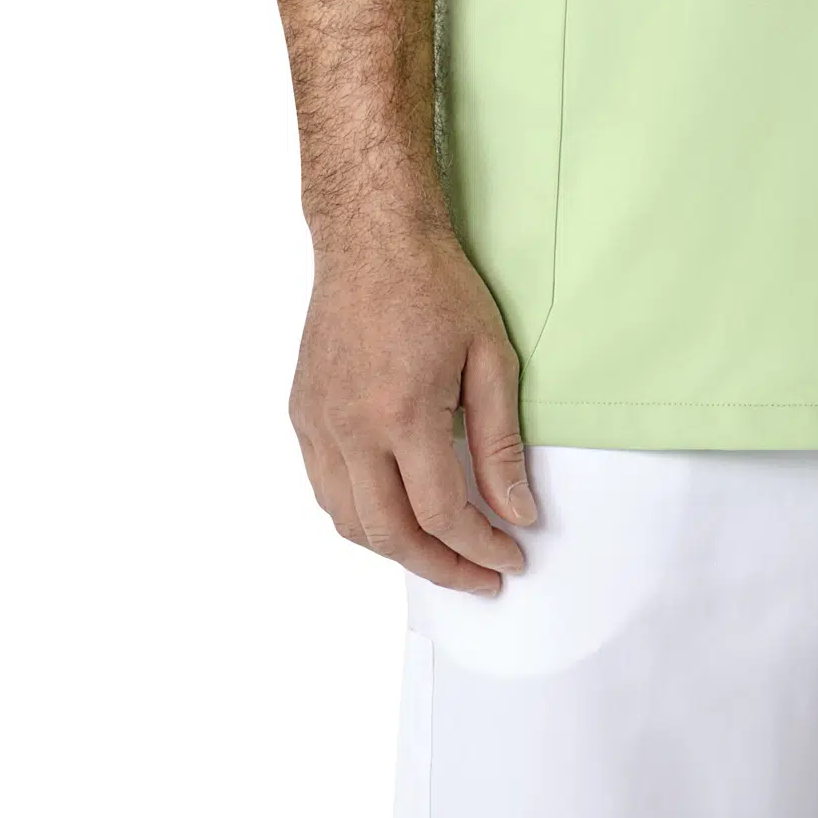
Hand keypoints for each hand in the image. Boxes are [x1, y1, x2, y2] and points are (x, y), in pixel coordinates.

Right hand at [289, 202, 538, 594]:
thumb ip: (502, 445)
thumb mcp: (491, 360)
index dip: (480, 547)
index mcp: (403, 413)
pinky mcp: (302, 414)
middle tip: (480, 577)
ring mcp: (318, 422)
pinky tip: (394, 516)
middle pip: (389, 534)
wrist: (371, 240)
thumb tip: (516, 511)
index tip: (510, 557)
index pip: (441, 513)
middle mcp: (351, 427)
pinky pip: (325, 489)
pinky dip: (360, 518)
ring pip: (348, 521)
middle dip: (440, 568)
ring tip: (441, 555)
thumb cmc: (436, 288)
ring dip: (396, 551)